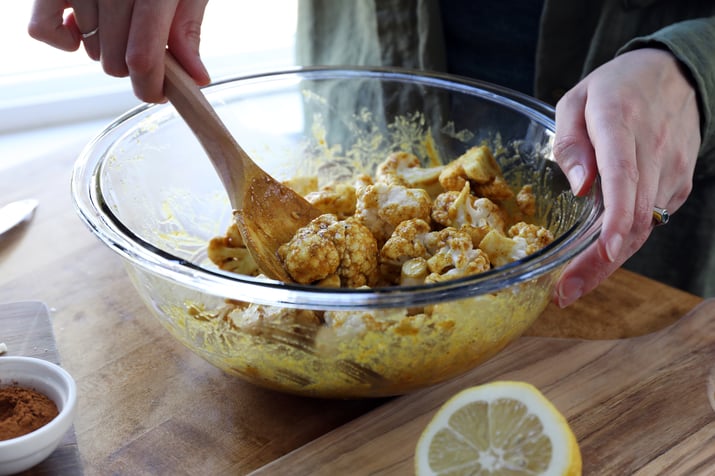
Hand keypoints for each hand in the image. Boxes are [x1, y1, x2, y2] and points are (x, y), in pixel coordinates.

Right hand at [28, 0, 210, 102]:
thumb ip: (188, 27)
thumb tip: (195, 77)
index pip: (143, 56)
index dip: (151, 87)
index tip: (158, 94)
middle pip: (115, 61)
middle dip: (135, 67)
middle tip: (148, 48)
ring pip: (89, 50)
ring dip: (108, 49)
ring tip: (123, 23)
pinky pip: (41, 28)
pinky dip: (61, 39)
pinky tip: (83, 28)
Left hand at [553, 48, 700, 306]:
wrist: (676, 74)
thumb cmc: (616, 88)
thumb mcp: (576, 99)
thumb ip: (570, 140)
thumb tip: (578, 185)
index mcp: (620, 124)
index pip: (623, 176)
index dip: (615, 217)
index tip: (603, 250)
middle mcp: (653, 151)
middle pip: (634, 217)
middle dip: (599, 263)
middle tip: (565, 293)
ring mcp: (671, 170)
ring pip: (644, 227)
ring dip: (609, 262)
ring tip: (574, 286)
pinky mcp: (679, 184)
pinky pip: (651, 220)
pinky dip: (625, 242)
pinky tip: (598, 257)